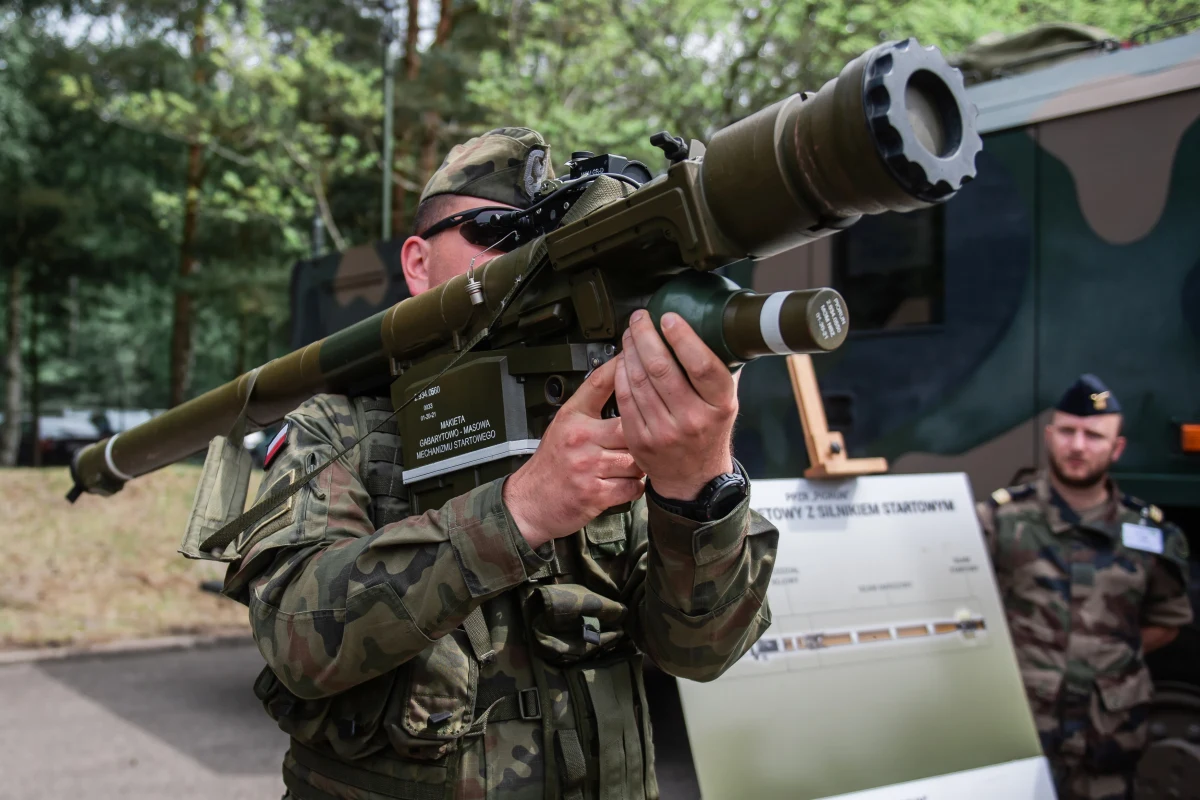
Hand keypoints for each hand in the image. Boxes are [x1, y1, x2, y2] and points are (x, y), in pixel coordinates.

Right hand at [503, 358, 645, 548]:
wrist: (529, 502)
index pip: (599, 383)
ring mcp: (587, 466)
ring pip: (636, 458)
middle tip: (647, 438)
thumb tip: (621, 384)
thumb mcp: (563, 426)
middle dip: (643, 434)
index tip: (636, 357)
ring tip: (633, 464)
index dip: (621, 368)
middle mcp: (580, 438)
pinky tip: (627, 482)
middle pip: (630, 425)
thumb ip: (589, 408)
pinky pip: (632, 486)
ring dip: (640, 464)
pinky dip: (635, 486)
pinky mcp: (595, 493)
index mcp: (572, 418)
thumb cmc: (550, 465)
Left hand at [615, 309, 738, 500]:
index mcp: (719, 405)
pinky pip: (625, 398)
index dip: (683, 337)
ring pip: (640, 380)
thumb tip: (717, 331)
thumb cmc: (709, 433)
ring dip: (630, 351)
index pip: (702, 365)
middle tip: (640, 320)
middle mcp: (693, 419)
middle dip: (646, 336)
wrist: (693, 478)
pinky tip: (623, 360)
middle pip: (662, 368)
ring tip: (631, 335)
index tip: (669, 318)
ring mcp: (665, 431)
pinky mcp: (641, 439)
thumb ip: (721, 371)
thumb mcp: (727, 403)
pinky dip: (621, 374)